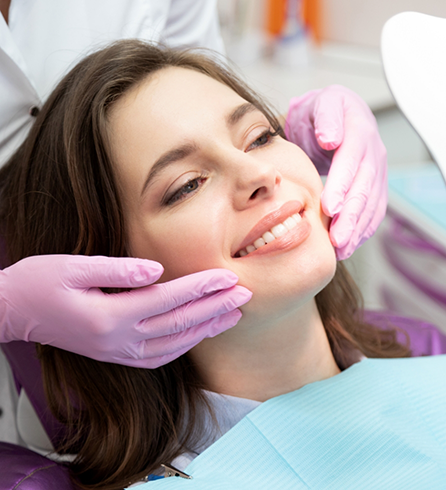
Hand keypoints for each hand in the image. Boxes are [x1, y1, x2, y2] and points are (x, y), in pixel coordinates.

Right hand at [0, 255, 250, 367]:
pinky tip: (201, 332)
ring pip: (175, 344)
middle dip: (216, 307)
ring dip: (207, 328)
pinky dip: (186, 344)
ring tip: (233, 314)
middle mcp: (118, 340)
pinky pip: (160, 356)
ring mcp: (118, 352)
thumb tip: (158, 269)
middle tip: (245, 294)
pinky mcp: (117, 355)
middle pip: (179, 324)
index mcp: (109, 316)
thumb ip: (119, 269)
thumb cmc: (41, 282)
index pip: (169, 300)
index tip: (229, 276)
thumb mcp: (74, 266)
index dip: (202, 287)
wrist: (15, 311)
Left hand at [285, 85, 386, 259]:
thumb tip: (330, 139)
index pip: (352, 161)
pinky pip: (373, 211)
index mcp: (359, 131)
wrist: (334, 116)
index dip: (342, 186)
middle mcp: (373, 153)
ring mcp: (377, 171)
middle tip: (337, 239)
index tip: (330, 208)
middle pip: (365, 188)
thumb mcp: (321, 104)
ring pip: (371, 204)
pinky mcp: (375, 186)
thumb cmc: (322, 112)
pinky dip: (363, 230)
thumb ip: (326, 118)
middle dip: (351, 216)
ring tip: (342, 249)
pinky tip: (350, 245)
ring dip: (357, 229)